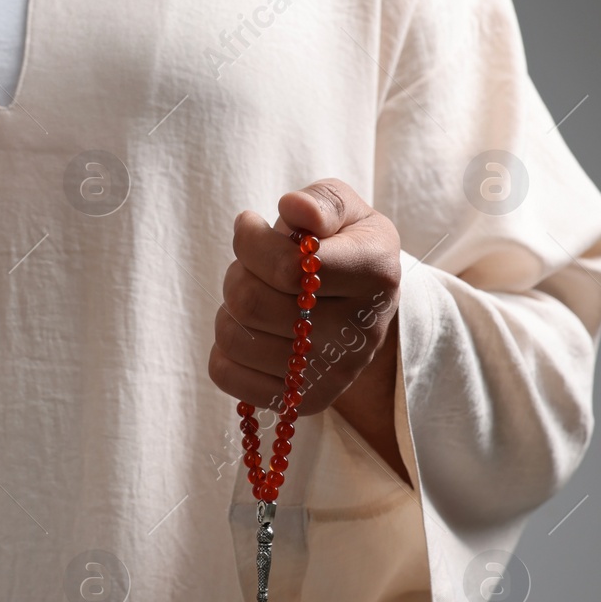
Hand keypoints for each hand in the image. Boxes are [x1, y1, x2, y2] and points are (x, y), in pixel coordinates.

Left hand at [209, 178, 408, 478]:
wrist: (361, 307)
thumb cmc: (341, 247)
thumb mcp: (342, 209)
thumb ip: (320, 200)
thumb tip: (294, 208)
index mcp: (375, 272)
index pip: (288, 267)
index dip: (251, 241)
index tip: (249, 224)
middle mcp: (361, 331)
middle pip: (253, 305)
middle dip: (237, 275)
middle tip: (251, 266)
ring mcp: (336, 374)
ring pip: (236, 340)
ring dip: (229, 310)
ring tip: (254, 297)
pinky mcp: (306, 401)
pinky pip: (227, 375)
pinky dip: (225, 349)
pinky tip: (251, 332)